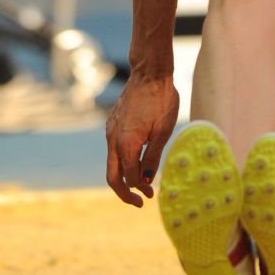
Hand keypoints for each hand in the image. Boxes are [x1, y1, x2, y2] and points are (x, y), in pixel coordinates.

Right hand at [105, 72, 178, 207]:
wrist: (150, 72)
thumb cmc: (160, 99)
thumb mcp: (163, 131)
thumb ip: (152, 157)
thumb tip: (145, 179)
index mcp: (126, 143)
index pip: (129, 177)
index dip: (139, 189)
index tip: (151, 196)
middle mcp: (113, 138)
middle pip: (112, 176)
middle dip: (124, 192)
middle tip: (140, 202)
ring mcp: (111, 129)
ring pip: (113, 162)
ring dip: (126, 175)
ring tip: (144, 182)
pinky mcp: (113, 122)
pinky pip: (114, 148)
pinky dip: (124, 160)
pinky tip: (139, 159)